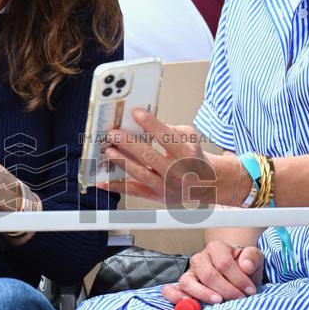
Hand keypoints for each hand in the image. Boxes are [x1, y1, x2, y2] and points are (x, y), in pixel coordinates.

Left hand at [101, 109, 231, 207]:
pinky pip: (135, 192)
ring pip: (141, 174)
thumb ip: (170, 130)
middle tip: (113, 133)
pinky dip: (117, 187)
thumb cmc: (193, 156)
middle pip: (150, 156)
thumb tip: (143, 123)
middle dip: (129, 144)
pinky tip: (103, 182)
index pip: (167, 137)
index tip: (135, 113)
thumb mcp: (190, 139)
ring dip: (123, 162)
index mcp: (187, 154)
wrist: (205, 183)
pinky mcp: (156, 196)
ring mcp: (166, 186)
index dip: (151, 124)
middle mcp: (177, 172)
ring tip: (109, 151)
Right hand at [161, 241, 263, 305]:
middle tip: (238, 299)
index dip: (238, 279)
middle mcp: (200, 259)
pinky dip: (176, 297)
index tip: (250, 290)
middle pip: (208, 275)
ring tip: (217, 302)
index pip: (224, 263)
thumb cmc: (242, 265)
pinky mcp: (183, 286)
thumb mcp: (253, 258)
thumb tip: (246, 266)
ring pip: (188, 282)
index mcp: (217, 248)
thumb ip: (252, 258)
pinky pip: (171, 290)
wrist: (232, 270)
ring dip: (203, 294)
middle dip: (225, 290)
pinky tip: (188, 304)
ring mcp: (190, 272)